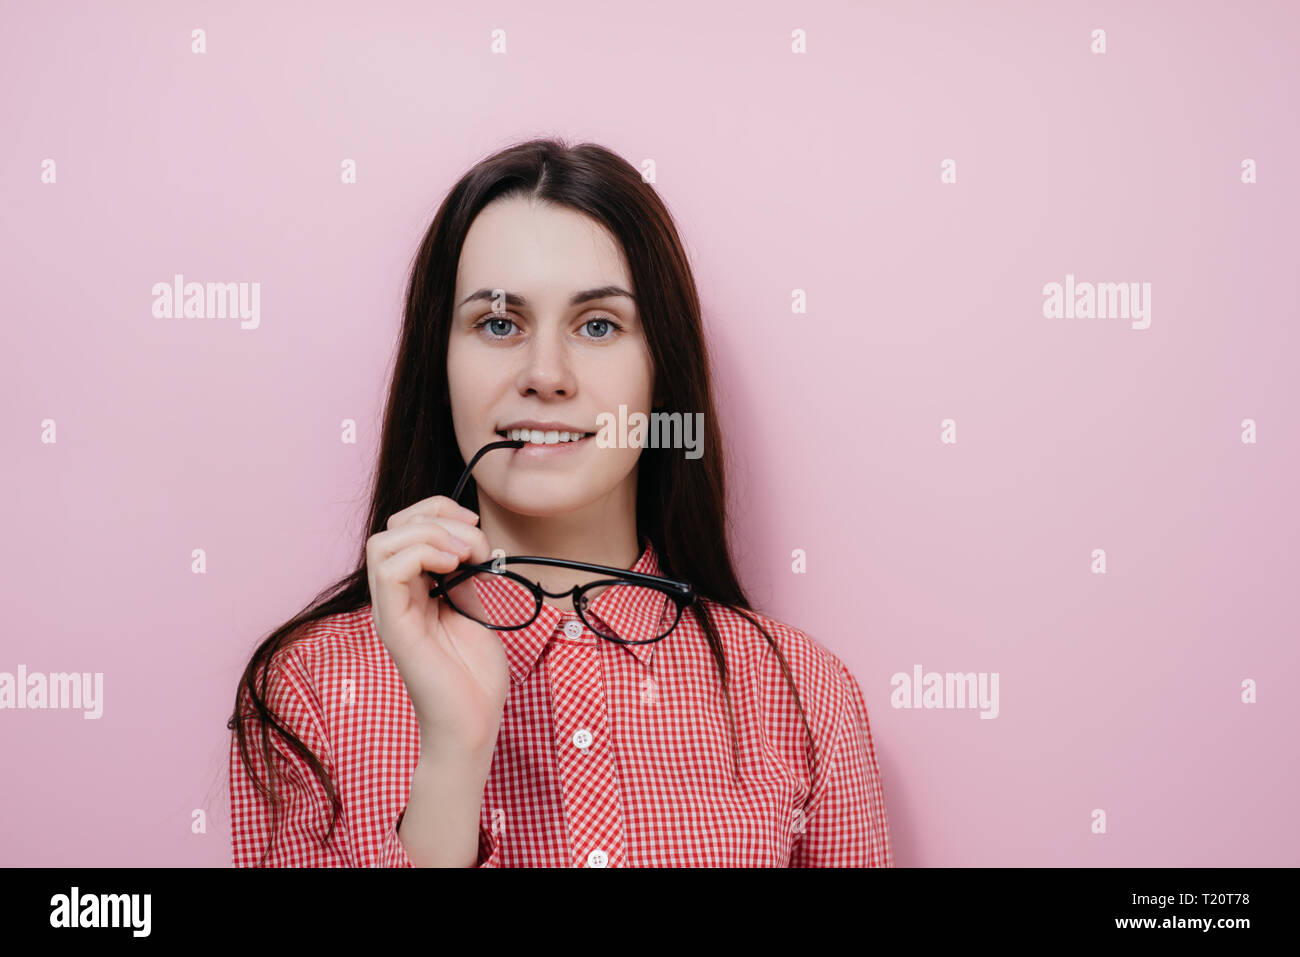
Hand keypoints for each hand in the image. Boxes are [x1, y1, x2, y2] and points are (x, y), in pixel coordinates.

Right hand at [365, 496, 507, 756]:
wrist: (474, 723)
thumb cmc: (473, 677)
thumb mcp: (474, 609)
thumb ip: (464, 576)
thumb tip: (467, 543)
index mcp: (412, 591)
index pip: (405, 528)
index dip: (439, 512)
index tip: (475, 527)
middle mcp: (394, 598)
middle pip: (391, 528)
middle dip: (436, 517)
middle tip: (474, 544)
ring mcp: (391, 611)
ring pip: (383, 543)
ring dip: (431, 534)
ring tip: (464, 556)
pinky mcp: (395, 627)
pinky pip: (388, 571)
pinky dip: (423, 554)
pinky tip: (453, 567)